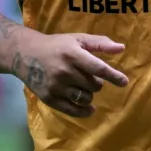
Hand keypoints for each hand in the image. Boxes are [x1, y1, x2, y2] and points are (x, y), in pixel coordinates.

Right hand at [9, 31, 128, 118]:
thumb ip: (100, 43)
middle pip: (94, 85)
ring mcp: (56, 86)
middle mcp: (65, 71)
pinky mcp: (49, 98)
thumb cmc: (57, 45)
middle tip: (88, 76)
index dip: (114, 76)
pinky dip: (84, 111)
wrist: (26, 54)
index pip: (98, 68)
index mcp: (73, 54)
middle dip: (96, 83)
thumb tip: (121, 48)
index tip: (124, 82)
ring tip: (82, 87)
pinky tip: (89, 108)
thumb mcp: (77, 39)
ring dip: (89, 95)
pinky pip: (73, 110)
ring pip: (85, 98)